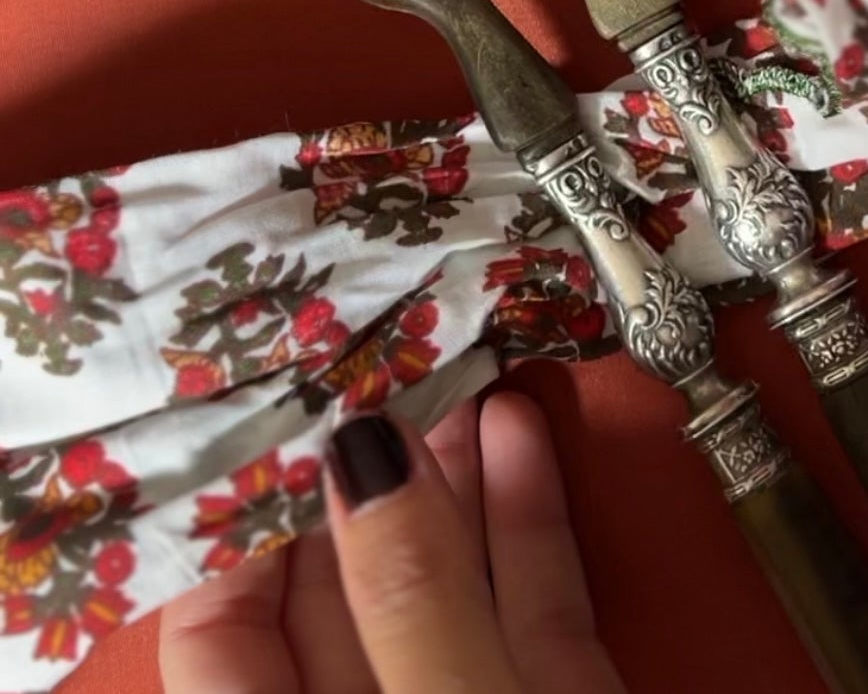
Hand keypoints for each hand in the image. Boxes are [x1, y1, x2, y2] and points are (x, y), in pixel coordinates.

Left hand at [160, 394, 626, 693]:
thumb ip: (411, 600)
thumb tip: (365, 450)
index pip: (220, 630)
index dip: (240, 515)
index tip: (267, 401)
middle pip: (340, 589)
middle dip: (362, 465)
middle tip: (375, 352)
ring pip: (445, 583)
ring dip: (451, 471)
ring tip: (452, 363)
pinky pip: (532, 606)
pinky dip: (527, 518)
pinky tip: (521, 425)